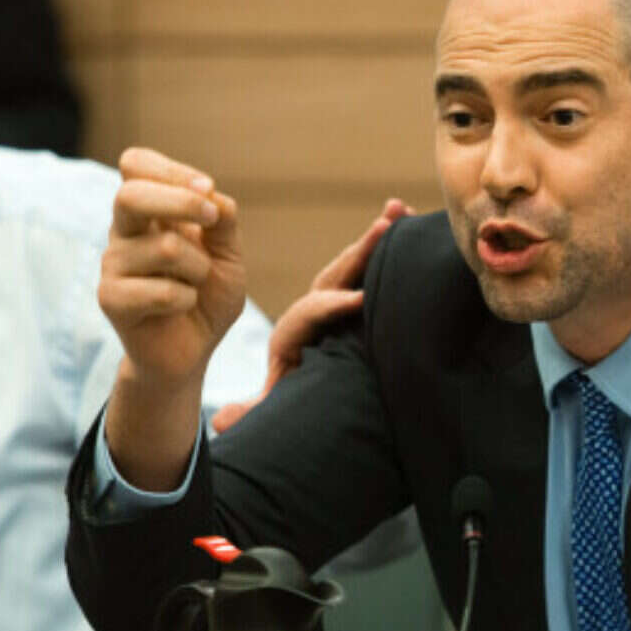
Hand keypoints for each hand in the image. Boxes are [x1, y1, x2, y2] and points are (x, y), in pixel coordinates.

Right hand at [98, 147, 244, 385]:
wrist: (194, 348)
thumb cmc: (207, 296)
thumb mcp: (228, 254)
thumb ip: (222, 221)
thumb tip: (211, 193)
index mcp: (148, 211)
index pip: (136, 164)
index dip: (170, 169)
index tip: (207, 188)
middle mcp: (124, 231)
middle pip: (130, 194)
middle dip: (181, 201)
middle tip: (212, 219)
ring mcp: (113, 264)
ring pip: (166, 248)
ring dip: (199, 269)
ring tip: (195, 285)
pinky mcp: (110, 299)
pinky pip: (161, 290)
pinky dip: (187, 299)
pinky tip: (180, 308)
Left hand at [210, 198, 414, 432]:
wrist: (302, 385)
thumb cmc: (299, 394)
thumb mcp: (279, 401)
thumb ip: (257, 408)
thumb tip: (221, 421)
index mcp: (296, 332)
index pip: (311, 312)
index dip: (332, 305)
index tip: (359, 300)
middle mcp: (315, 308)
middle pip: (335, 275)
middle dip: (360, 252)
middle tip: (385, 225)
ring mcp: (336, 298)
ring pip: (352, 264)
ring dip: (374, 238)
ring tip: (397, 209)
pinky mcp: (354, 296)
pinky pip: (368, 267)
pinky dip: (385, 244)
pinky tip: (408, 217)